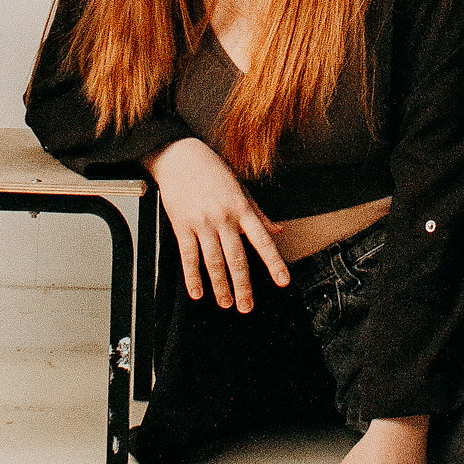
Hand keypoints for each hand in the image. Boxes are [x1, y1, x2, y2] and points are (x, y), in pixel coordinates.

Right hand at [146, 136, 287, 311]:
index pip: (262, 240)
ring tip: (226, 303)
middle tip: (247, 306)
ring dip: (220, 286)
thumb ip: (259, 214)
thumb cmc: (212, 171)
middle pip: (236, 258)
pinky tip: (197, 292)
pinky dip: (193, 277)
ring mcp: (201, 223)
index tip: (283, 281)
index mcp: (241, 208)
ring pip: (213, 262)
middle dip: (243, 286)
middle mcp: (223, 217)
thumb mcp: (241, 189)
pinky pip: (188, 257)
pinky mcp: (181, 226)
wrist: (180, 157)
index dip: (274, 262)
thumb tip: (278, 231)